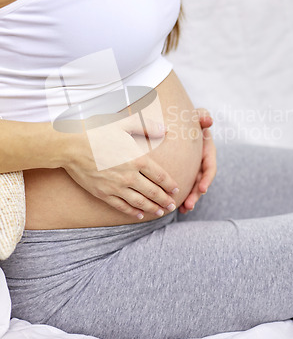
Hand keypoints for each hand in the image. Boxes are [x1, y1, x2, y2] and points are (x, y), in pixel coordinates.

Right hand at [63, 113, 178, 219]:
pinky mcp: (103, 193)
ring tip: (160, 212)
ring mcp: (115, 187)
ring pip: (139, 202)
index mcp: (137, 159)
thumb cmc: (97, 132)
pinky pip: (121, 206)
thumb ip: (146, 127)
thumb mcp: (123, 124)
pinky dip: (132, 211)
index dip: (170, 184)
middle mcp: (129, 176)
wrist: (70, 146)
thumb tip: (164, 129)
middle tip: (172, 205)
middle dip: (165, 200)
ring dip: (152, 208)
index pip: (160, 176)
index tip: (176, 189)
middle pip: (153, 192)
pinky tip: (139, 214)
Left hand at [178, 108, 216, 213]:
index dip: (207, 178)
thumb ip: (202, 116)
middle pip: (202, 181)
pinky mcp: (185, 171)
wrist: (178, 122)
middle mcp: (202, 161)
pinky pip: (186, 185)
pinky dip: (183, 196)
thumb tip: (208, 120)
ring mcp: (194, 168)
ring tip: (184, 209)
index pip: (210, 166)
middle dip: (197, 194)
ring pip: (194, 186)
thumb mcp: (195, 115)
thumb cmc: (189, 118)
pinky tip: (178, 208)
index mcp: (207, 150)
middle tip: (190, 205)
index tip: (203, 188)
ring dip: (191, 199)